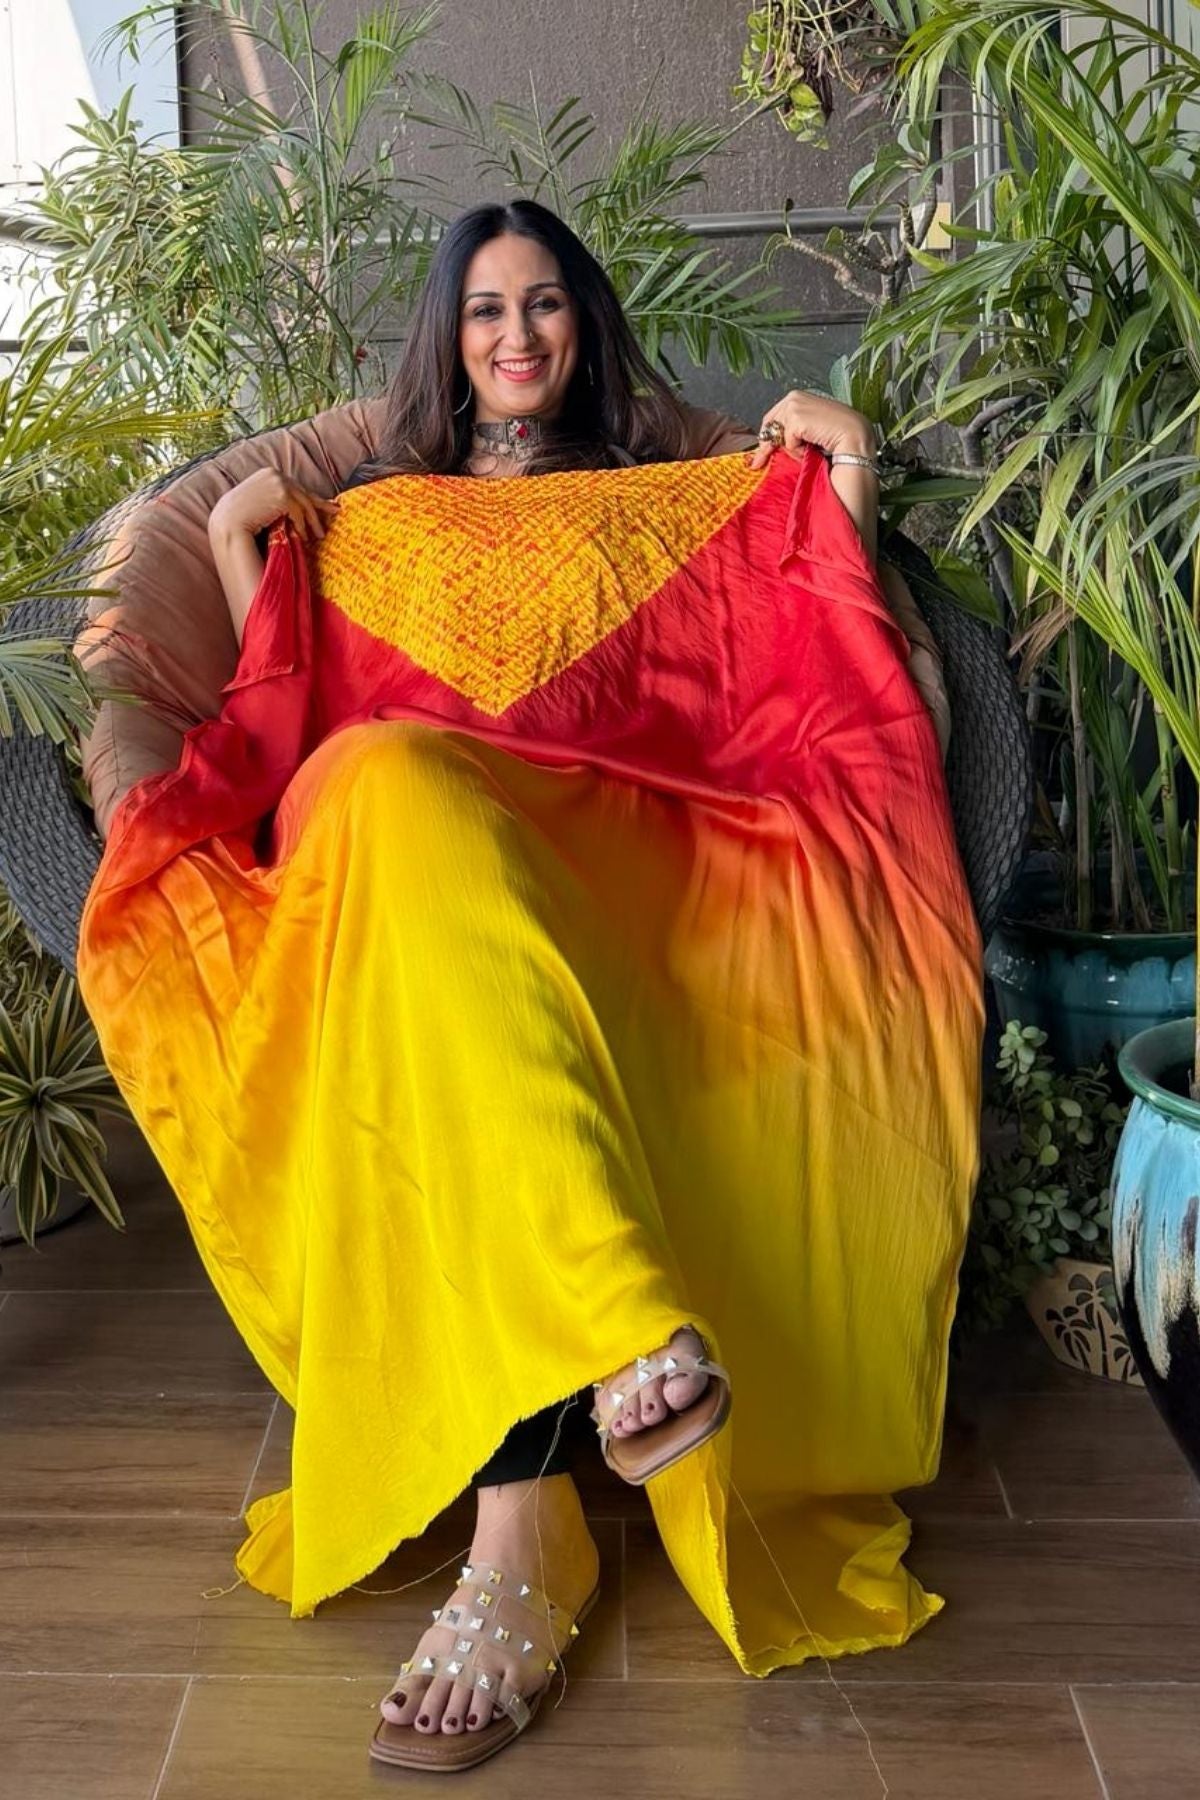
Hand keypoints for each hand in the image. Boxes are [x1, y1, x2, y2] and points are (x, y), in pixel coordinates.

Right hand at [208, 469, 339, 543]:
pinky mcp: (282, 495)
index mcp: (269, 473)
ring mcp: (279, 482)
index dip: (310, 498)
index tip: (324, 505)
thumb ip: (272, 500)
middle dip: (320, 506)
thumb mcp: (257, 503)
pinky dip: (303, 526)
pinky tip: (305, 538)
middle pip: (303, 492)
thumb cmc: (238, 518)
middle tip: (334, 513)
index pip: (295, 487)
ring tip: (320, 535)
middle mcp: (275, 474)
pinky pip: (299, 513)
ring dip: (314, 521)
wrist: (227, 522)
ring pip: (304, 503)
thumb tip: (290, 509)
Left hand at [747, 390, 877, 470]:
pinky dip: (797, 450)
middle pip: (769, 426)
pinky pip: (787, 443)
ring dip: (790, 449)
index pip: (773, 417)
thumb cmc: (838, 434)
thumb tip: (770, 447)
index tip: (760, 452)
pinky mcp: (796, 418)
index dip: (766, 436)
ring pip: (778, 436)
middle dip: (765, 447)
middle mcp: (794, 397)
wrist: (854, 436)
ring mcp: (794, 406)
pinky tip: (812, 445)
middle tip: (758, 463)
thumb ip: (793, 430)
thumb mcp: (811, 428)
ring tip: (809, 447)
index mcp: (797, 396)